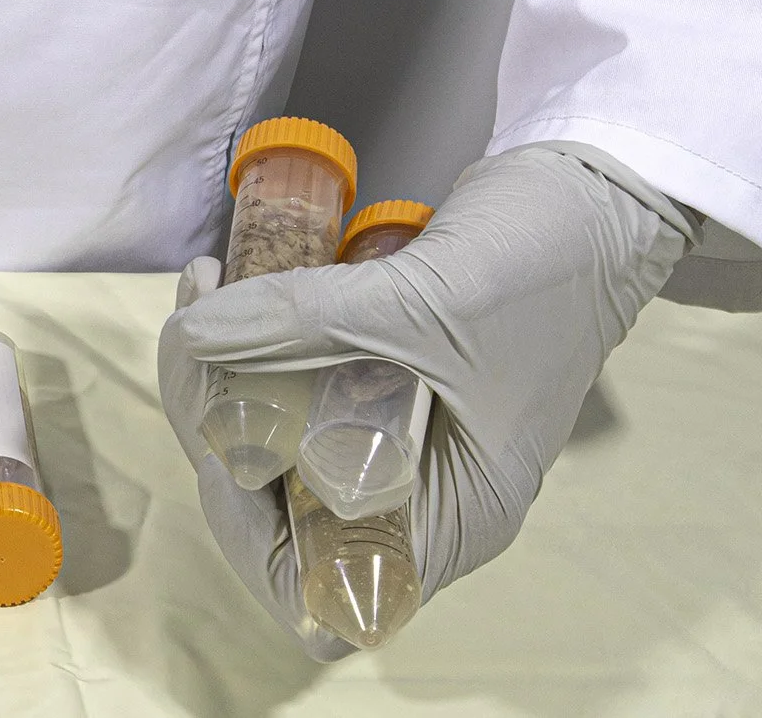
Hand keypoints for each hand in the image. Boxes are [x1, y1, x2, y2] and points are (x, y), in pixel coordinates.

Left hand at [158, 144, 694, 658]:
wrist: (591, 195)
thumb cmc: (544, 266)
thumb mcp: (420, 300)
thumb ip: (302, 321)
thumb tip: (191, 334)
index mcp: (451, 518)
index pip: (319, 587)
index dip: (249, 532)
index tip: (220, 446)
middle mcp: (415, 493)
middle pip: (273, 504)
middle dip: (213, 419)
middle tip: (191, 330)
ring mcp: (389, 435)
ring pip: (266, 435)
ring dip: (215, 368)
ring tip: (204, 286)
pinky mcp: (370, 376)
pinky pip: (283, 382)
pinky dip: (242, 340)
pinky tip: (220, 282)